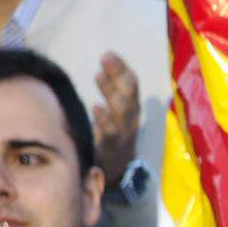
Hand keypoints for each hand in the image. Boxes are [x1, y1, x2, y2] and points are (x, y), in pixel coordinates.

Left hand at [90, 52, 140, 184]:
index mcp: (131, 109)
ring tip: (98, 75)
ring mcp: (122, 134)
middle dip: (118, 74)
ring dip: (111, 91)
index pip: (131, 85)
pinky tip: (96, 107)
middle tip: (105, 57)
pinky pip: (109, 133)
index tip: (109, 54)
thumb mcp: (113, 114)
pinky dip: (104, 119)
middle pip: (129, 94)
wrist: (115, 172)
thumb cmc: (109, 137)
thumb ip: (110, 93)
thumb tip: (99, 67)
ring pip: (121, 110)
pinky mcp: (111, 148)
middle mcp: (130, 120)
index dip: (122, 70)